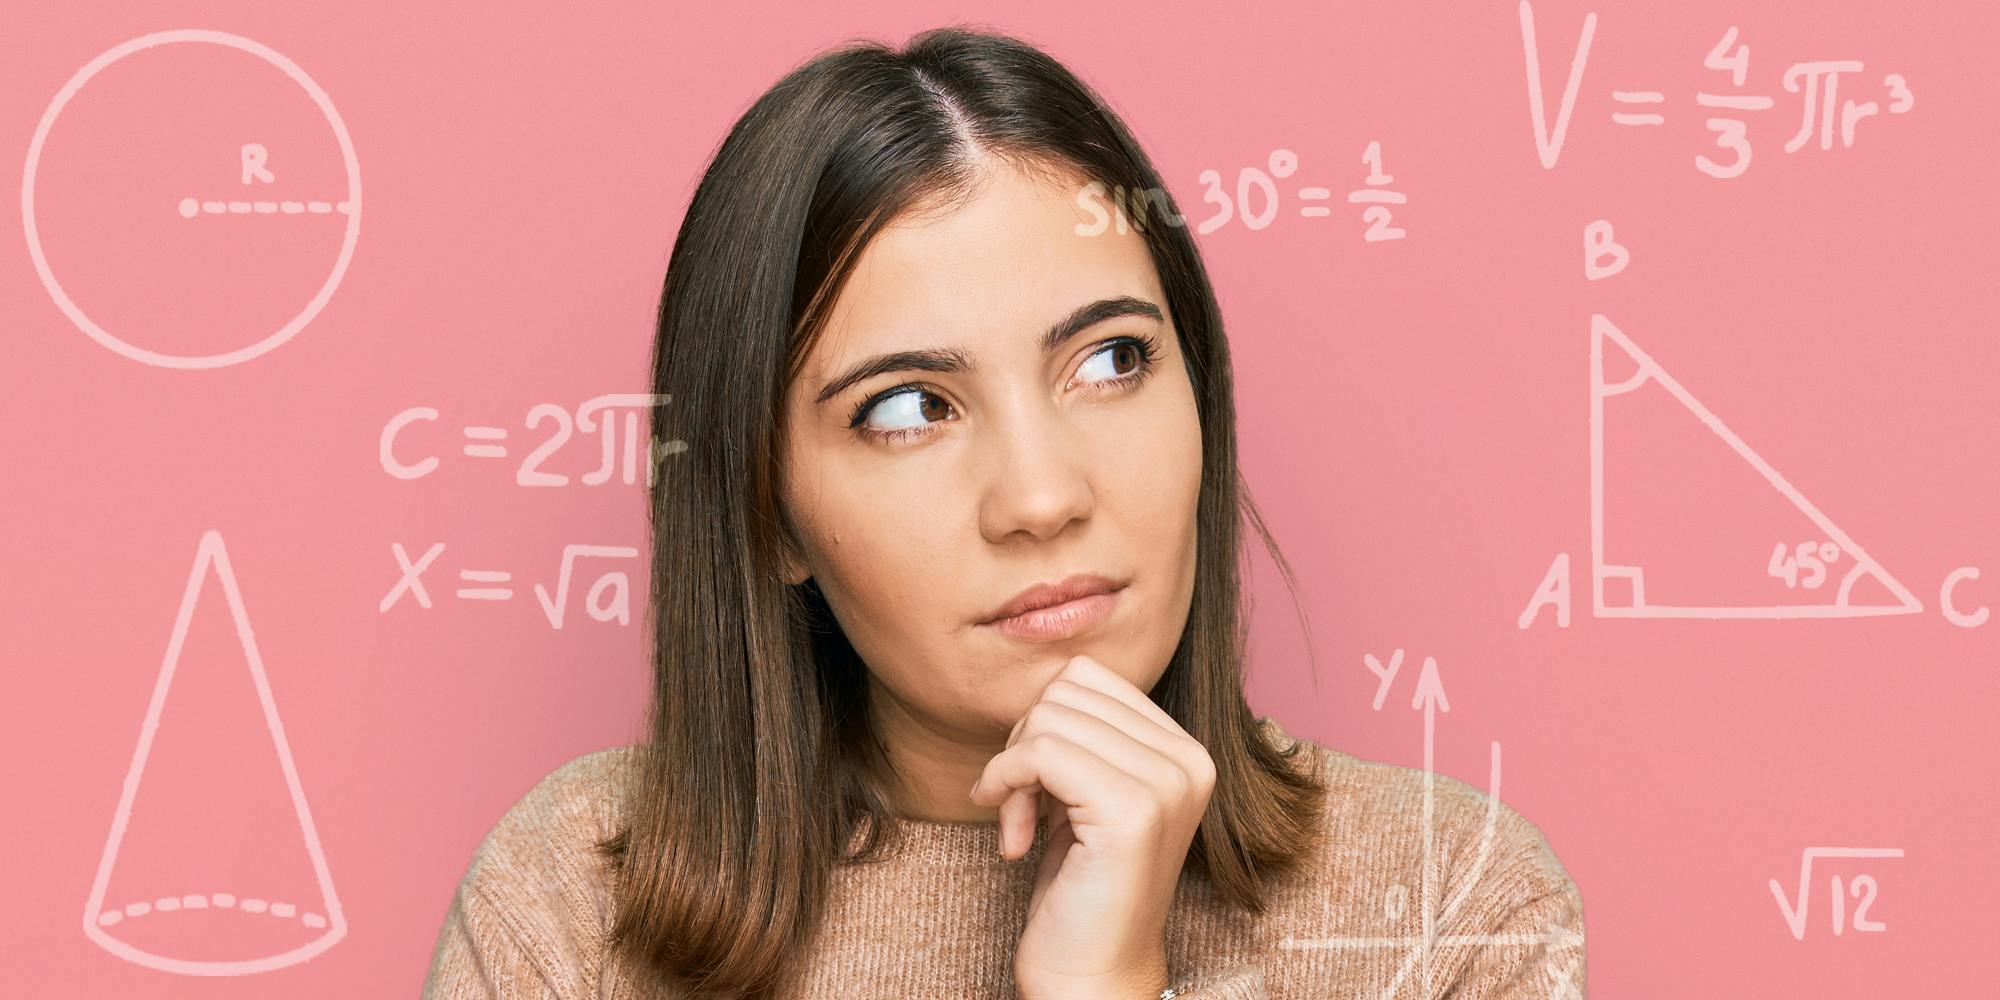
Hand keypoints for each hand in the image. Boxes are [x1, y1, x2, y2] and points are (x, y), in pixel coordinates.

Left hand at [968, 655, 1216, 999]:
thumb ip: (1085, 735)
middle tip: (1020, 807)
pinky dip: (1004, 784)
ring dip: (1012, 770)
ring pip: (1050, 717)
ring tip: (1020, 826)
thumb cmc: (1081, 888)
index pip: (1089, 677)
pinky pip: (1041, 753)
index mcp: (1186, 752)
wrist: (1093, 975)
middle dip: (1024, 742)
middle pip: (1067, 690)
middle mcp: (1190, 761)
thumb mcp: (1088, 795)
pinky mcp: (1133, 811)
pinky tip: (1013, 839)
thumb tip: (1046, 682)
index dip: (1042, 724)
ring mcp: (1167, 784)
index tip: (1033, 786)